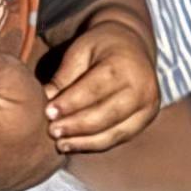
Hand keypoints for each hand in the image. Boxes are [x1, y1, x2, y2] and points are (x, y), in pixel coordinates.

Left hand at [45, 19, 162, 154]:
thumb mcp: (80, 51)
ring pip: (115, 132)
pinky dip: (95, 144)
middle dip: (76, 126)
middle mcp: (143, 87)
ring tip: (60, 144)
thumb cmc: (100, 47)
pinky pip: (119, 137)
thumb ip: (64, 76)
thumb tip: (42, 101)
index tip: (47, 112)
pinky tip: (75, 145)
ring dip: (85, 142)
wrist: (133, 46)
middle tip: (51, 131)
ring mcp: (148, 107)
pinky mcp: (145, 120)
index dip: (71, 103)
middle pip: (107, 114)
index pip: (95, 89)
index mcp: (126, 65)